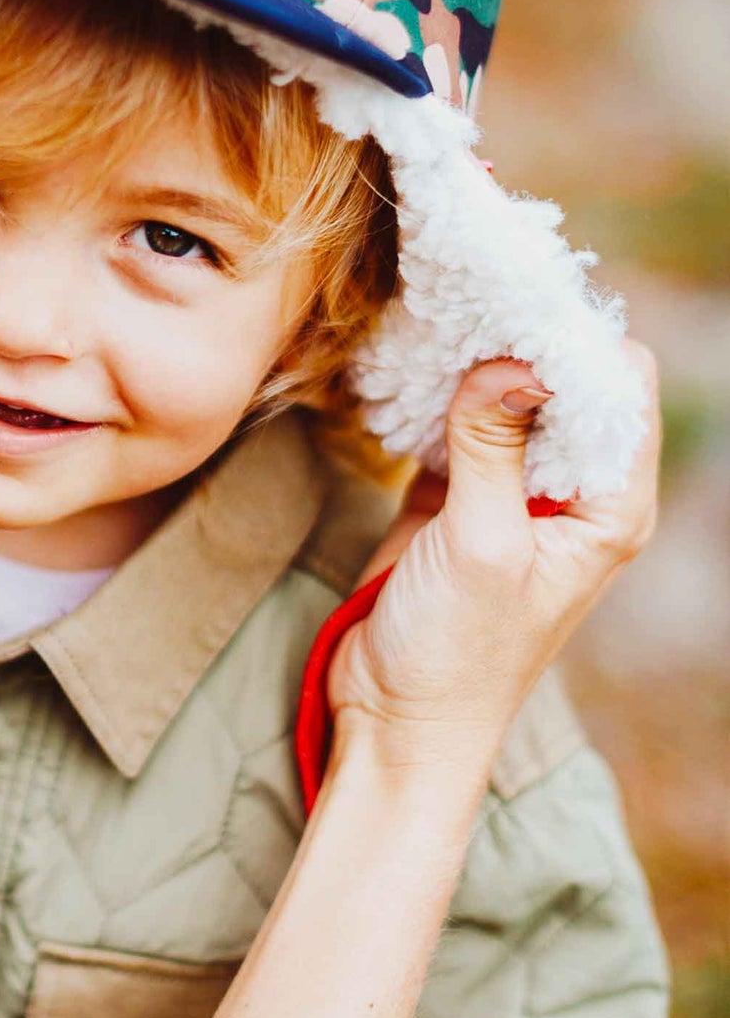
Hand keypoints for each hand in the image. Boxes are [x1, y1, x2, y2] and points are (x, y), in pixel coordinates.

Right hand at [328, 342, 659, 772]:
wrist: (396, 722)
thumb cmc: (457, 655)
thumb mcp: (479, 544)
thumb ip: (494, 445)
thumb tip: (513, 355)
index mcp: (608, 508)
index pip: (620, 387)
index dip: (575, 338)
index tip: (514, 300)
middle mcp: (572, 494)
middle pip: (567, 382)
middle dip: (523, 337)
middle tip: (468, 294)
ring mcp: (513, 493)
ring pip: (510, 396)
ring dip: (478, 360)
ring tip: (439, 313)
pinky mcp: (457, 497)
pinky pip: (459, 423)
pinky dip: (439, 392)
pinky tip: (411, 363)